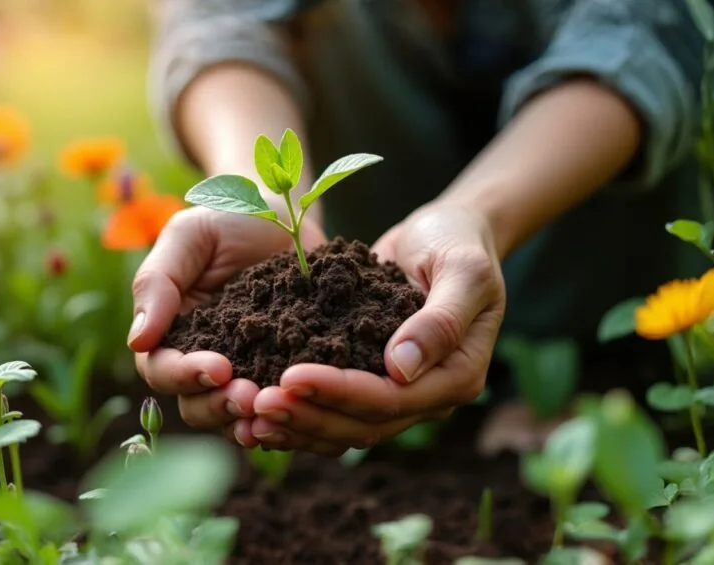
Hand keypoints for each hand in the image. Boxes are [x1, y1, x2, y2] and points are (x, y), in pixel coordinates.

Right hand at [128, 206, 326, 446]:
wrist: (291, 214)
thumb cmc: (229, 217)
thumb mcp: (190, 236)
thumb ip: (158, 282)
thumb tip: (137, 340)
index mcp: (172, 332)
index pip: (162, 368)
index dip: (184, 375)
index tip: (217, 367)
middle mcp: (205, 360)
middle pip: (196, 405)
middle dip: (219, 405)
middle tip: (249, 395)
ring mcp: (247, 371)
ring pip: (235, 417)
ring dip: (249, 420)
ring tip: (272, 410)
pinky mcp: (286, 373)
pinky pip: (281, 409)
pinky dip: (288, 419)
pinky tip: (302, 413)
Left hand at [248, 203, 505, 455]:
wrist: (447, 233)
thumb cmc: (459, 244)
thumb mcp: (463, 271)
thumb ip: (441, 320)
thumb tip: (401, 368)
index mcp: (458, 376)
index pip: (392, 398)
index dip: (340, 392)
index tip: (292, 375)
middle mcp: (429, 396)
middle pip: (363, 424)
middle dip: (309, 414)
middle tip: (257, 402)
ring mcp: (400, 395)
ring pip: (344, 427)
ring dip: (297, 425)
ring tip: (250, 415)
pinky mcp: (372, 382)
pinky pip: (334, 410)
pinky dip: (299, 413)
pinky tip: (256, 410)